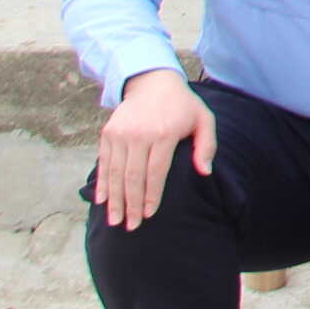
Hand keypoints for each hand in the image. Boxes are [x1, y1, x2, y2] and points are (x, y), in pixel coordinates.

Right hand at [93, 68, 214, 229]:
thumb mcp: (203, 119)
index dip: (152, 196)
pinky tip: (102, 201)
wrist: (153, 82)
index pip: (156, 172)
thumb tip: (205, 172)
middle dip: (131, 204)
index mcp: (163, 133)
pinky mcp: (108, 133)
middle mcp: (139, 134)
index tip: (150, 214)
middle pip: (133, 177)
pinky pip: (104, 163)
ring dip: (114, 199)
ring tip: (115, 221)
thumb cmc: (183, 105)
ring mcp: (120, 133)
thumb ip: (207, 146)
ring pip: (116, 173)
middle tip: (131, 226)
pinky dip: (103, 183)